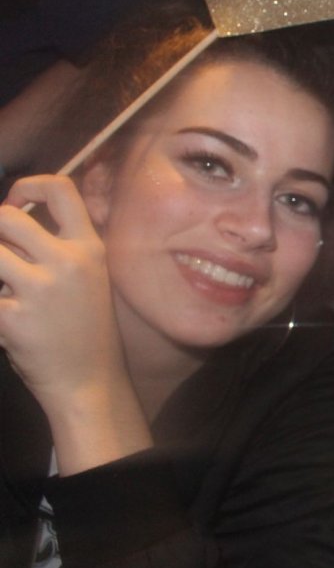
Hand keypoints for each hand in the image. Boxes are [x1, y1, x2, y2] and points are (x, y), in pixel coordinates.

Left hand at [0, 175, 150, 472]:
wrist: (89, 381)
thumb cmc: (85, 328)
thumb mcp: (90, 279)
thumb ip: (60, 247)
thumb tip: (10, 219)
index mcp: (90, 248)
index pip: (61, 189)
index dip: (28, 186)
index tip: (16, 204)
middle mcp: (68, 262)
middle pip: (7, 217)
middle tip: (1, 254)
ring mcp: (40, 290)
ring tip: (5, 285)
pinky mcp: (12, 319)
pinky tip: (6, 317)